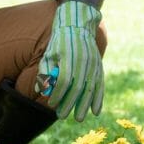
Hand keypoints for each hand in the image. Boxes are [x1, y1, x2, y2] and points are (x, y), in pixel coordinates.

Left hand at [37, 0, 103, 120]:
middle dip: (70, 104)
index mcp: (68, 56)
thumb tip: (42, 91)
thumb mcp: (49, 53)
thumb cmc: (59, 41)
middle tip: (62, 116)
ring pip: (90, 88)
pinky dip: (98, 98)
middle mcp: (83, 60)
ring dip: (85, 105)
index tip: (51, 104)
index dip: (58, 93)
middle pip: (78, 87)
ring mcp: (93, 63)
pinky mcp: (99, 65)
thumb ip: (46, 71)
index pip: (64, 80)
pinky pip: (100, 84)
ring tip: (79, 118)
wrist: (78, 25)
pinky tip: (96, 111)